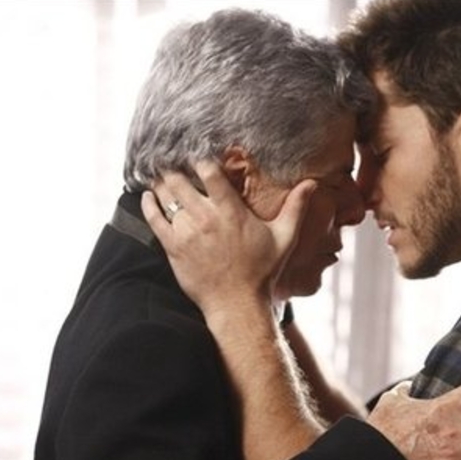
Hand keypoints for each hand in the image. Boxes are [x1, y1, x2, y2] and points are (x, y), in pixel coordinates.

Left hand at [141, 161, 315, 315]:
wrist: (237, 305)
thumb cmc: (262, 272)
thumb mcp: (284, 238)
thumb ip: (296, 208)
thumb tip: (312, 184)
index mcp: (231, 211)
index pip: (209, 172)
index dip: (201, 158)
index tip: (199, 154)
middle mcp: (206, 218)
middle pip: (180, 179)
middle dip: (174, 167)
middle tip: (172, 160)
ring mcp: (187, 232)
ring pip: (165, 195)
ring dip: (161, 182)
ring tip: (160, 174)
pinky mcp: (173, 247)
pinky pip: (153, 218)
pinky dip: (148, 203)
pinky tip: (148, 195)